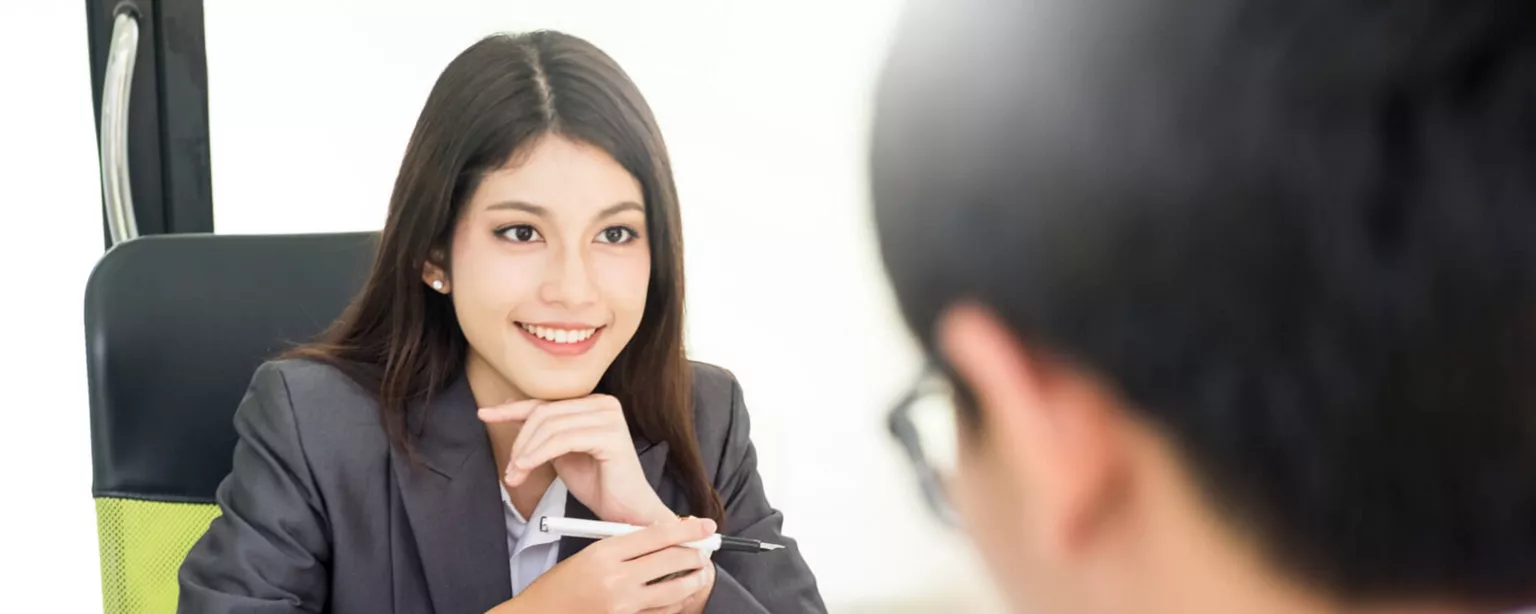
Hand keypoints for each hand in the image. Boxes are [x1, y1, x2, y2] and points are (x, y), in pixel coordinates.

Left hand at [479, 395, 673, 524]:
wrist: (627, 512)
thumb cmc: (598, 485)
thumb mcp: (562, 453)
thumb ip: (544, 433)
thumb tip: (511, 411)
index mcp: (593, 403)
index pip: (545, 402)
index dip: (511, 409)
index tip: (484, 414)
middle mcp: (604, 403)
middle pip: (544, 413)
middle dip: (520, 442)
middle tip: (510, 470)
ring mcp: (609, 417)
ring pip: (550, 426)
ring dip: (526, 452)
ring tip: (516, 475)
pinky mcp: (611, 435)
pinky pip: (563, 440)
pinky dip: (539, 454)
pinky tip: (527, 469)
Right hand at [496, 517, 717, 613]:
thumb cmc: (560, 585)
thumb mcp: (588, 554)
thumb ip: (624, 546)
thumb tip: (664, 537)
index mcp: (604, 553)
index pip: (656, 535)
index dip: (687, 530)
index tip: (706, 527)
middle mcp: (615, 579)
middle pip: (671, 561)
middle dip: (695, 555)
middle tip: (705, 552)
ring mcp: (622, 606)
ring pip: (674, 592)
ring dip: (693, 581)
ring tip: (699, 574)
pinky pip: (661, 613)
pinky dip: (675, 603)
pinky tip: (679, 596)